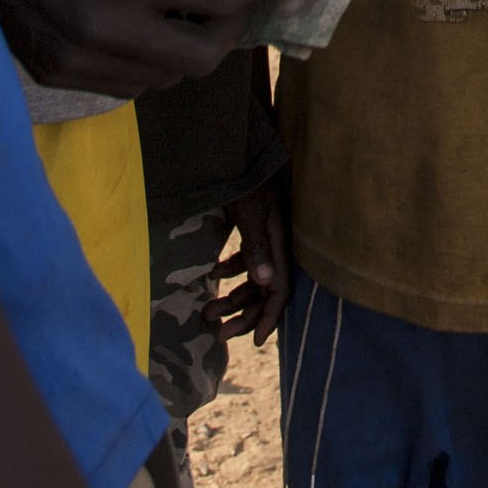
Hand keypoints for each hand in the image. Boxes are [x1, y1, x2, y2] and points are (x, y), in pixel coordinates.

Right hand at [0, 0, 271, 96]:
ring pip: (166, 77)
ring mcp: (79, 59)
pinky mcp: (60, 75)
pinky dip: (149, 62)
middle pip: (200, 57)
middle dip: (227, 31)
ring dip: (187, 49)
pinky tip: (143, 31)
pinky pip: (129, 84)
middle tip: (232, 6)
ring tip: (187, 17)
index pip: (216, 0)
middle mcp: (104, 27)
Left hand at [205, 178, 291, 345]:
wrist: (241, 145)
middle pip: (264, 290)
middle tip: (217, 333)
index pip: (280, 289)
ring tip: (207, 310)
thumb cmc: (247, 176)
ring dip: (232, 296)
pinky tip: (211, 273)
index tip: (254, 341)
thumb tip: (266, 284)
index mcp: (280, 243)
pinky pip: (245, 258)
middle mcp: (276, 243)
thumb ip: (257, 246)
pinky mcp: (253, 226)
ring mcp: (265, 235)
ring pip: (252, 277)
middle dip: (243, 314)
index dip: (269, 316)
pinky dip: (229, 270)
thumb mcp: (251, 211)